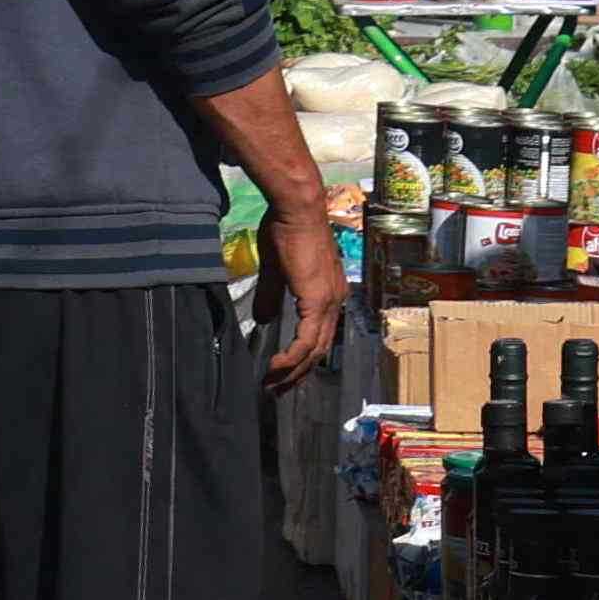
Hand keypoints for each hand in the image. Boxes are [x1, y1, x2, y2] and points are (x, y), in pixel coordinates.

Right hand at [255, 203, 349, 385]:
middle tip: (278, 390)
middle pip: (320, 350)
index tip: (283, 372)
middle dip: (298, 374)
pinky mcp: (317, 300)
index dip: (302, 358)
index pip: (320, 335)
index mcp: (328, 292)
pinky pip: (306, 340)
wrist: (297, 209)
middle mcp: (334, 300)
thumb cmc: (286, 230)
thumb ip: (271, 296)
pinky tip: (276, 367)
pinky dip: (292, 357)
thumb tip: (264, 319)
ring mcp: (328, 301)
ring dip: (293, 371)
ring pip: (315, 350)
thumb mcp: (276, 268)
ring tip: (273, 385)